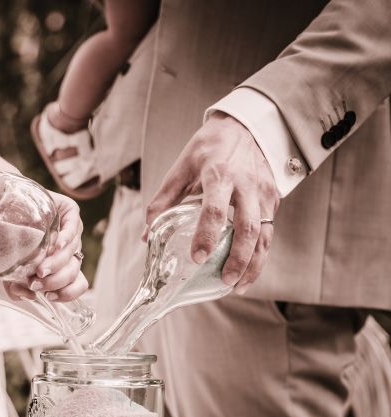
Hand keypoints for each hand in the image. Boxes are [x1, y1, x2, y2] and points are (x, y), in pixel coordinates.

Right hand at [15, 191, 88, 301]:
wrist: (3, 206)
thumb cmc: (9, 239)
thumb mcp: (12, 268)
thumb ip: (16, 284)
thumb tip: (25, 295)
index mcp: (64, 264)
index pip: (78, 284)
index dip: (67, 293)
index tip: (49, 297)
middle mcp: (71, 249)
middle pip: (74, 272)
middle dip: (55, 281)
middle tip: (36, 282)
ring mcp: (73, 230)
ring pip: (72, 253)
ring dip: (56, 265)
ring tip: (39, 270)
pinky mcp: (70, 211)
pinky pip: (73, 229)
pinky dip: (65, 240)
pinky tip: (55, 246)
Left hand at [145, 112, 279, 292]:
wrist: (245, 127)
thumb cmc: (209, 148)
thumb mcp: (181, 168)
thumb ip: (163, 201)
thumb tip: (147, 234)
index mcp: (218, 174)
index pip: (214, 209)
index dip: (206, 235)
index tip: (197, 258)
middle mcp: (246, 185)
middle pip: (248, 228)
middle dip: (238, 258)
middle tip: (224, 281)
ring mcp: (263, 193)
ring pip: (264, 235)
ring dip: (253, 264)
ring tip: (237, 286)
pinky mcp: (273, 200)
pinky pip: (270, 233)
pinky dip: (260, 256)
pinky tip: (247, 272)